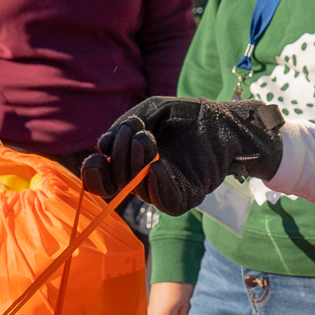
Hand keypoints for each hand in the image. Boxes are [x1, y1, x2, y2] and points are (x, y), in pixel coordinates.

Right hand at [82, 97, 286, 215]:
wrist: (221, 120)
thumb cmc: (184, 115)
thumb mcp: (150, 111)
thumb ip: (125, 126)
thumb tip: (102, 148)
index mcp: (130, 162)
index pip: (103, 178)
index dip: (93, 174)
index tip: (96, 158)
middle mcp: (143, 179)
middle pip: (118, 183)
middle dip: (120, 157)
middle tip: (138, 133)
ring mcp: (164, 189)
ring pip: (139, 191)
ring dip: (138, 165)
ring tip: (148, 139)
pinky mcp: (186, 197)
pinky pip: (166, 202)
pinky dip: (158, 186)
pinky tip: (156, 167)